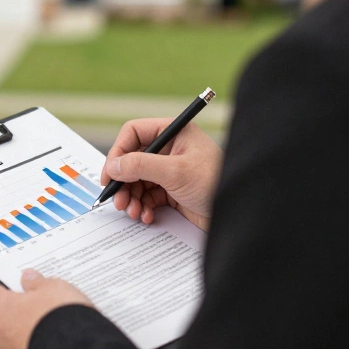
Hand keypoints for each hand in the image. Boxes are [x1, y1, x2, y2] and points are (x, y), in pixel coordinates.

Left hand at [0, 270, 92, 348]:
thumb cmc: (61, 320)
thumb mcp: (53, 288)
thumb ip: (37, 282)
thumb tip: (28, 279)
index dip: (6, 282)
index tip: (18, 279)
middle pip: (3, 316)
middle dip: (20, 309)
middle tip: (42, 302)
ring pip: (15, 341)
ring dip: (29, 334)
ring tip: (54, 327)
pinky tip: (58, 347)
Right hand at [101, 118, 221, 230]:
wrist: (238, 215)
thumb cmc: (216, 184)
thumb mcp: (175, 172)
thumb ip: (140, 166)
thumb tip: (113, 166)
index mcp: (174, 133)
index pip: (133, 133)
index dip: (118, 152)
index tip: (110, 174)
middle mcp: (170, 149)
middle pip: (132, 160)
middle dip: (124, 182)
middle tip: (118, 200)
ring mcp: (170, 170)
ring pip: (137, 180)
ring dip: (131, 197)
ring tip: (133, 212)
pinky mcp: (172, 190)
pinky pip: (147, 196)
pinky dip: (143, 206)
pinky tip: (147, 216)